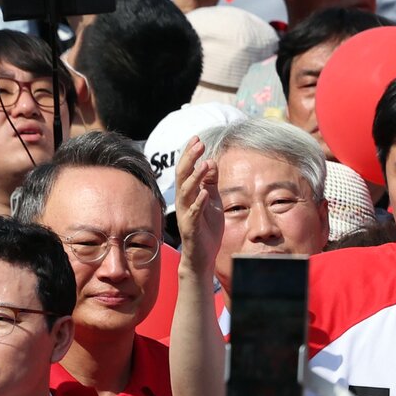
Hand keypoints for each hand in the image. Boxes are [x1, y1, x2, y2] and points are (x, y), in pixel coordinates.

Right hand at [176, 137, 222, 277]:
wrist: (202, 256)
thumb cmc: (207, 229)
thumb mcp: (213, 201)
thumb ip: (211, 183)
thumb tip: (211, 162)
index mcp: (189, 195)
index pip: (187, 170)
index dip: (190, 154)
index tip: (197, 138)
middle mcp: (184, 203)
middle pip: (182, 176)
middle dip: (190, 159)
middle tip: (199, 144)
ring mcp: (186, 215)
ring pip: (185, 193)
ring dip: (195, 177)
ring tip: (205, 164)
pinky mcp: (191, 229)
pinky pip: (192, 214)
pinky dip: (198, 203)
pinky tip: (205, 194)